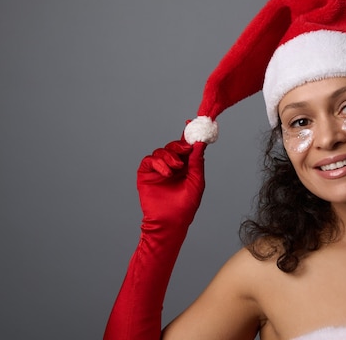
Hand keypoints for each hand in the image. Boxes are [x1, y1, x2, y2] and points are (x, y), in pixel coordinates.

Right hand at [104, 134, 207, 339]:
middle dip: (179, 145)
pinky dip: (158, 163)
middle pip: (174, 145)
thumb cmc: (185, 206)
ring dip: (169, 156)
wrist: (170, 223)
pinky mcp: (146, 174)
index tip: (191, 123)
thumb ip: (197, 162)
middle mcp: (172, 165)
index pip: (186, 147)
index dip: (189, 135)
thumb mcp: (196, 182)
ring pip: (161, 151)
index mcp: (185, 166)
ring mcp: (158, 169)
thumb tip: (200, 144)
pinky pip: (149, 159)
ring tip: (175, 169)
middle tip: (185, 149)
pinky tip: (166, 172)